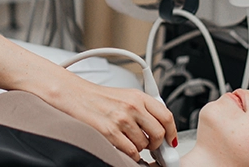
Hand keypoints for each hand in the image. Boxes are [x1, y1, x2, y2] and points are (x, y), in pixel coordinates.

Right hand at [55, 79, 177, 161]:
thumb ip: (143, 108)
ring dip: (140, 148)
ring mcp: (121, 120)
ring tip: (130, 141)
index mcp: (138, 96)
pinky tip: (123, 145)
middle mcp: (132, 106)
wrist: (76, 96)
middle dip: (157, 144)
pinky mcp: (110, 132)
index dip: (171, 131)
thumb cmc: (99, 97)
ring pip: (144, 145)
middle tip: (151, 145)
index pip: (166, 115)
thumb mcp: (126, 95)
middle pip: (158, 133)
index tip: (170, 139)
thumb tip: (160, 125)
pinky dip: (130, 153)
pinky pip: (131, 151)